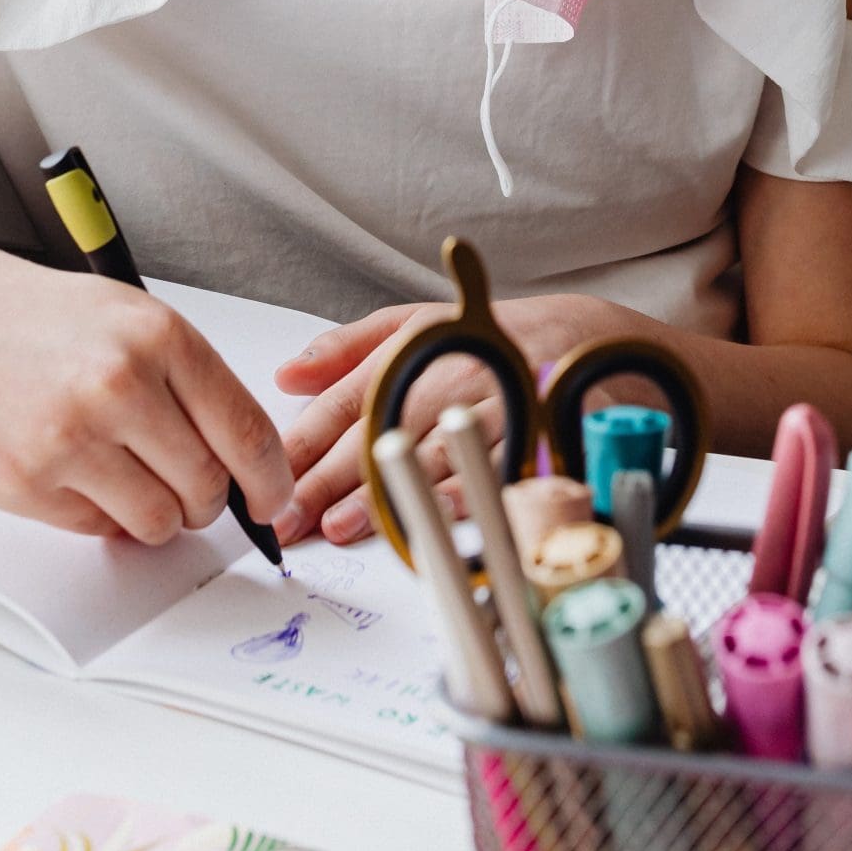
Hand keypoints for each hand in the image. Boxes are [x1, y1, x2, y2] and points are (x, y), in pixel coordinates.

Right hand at [0, 208, 294, 544]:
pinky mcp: (23, 484)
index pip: (247, 433)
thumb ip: (184, 379)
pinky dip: (97, 516)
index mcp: (158, 337)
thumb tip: (241, 456)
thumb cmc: (22, 311)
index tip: (273, 502)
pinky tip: (71, 472)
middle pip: (208, 488)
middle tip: (187, 488)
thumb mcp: (123, 315)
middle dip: (207, 501)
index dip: (269, 482)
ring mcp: (70, 440)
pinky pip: (95, 530)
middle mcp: (120, 387)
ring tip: (125, 478)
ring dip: (154, 515)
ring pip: (157, 521)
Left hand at [272, 292, 615, 545]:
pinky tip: (427, 525)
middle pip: (377, 437)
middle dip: (327, 483)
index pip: (344, 403)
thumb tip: (285, 376)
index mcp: (411, 353)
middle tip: (289, 518)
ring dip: (384, 498)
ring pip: (428, 460)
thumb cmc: (485, 338)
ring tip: (340, 527)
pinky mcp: (532, 439)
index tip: (268, 476)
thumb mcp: (413, 323)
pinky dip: (458, 503)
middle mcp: (447, 380)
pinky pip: (491, 475)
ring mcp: (489, 411)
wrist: (583, 340)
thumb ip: (345, 349)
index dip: (304, 443)